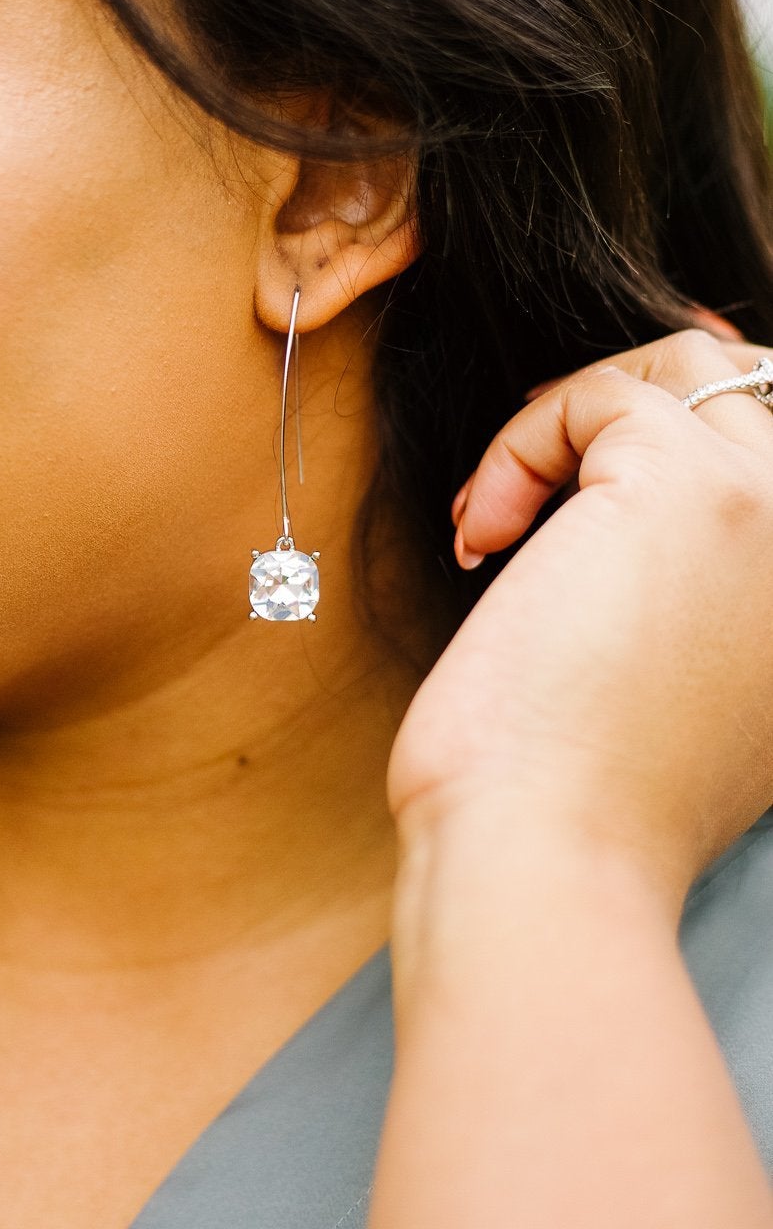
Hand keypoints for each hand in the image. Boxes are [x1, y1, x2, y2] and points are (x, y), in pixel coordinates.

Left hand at [387, 330, 772, 904]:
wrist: (552, 858)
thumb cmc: (586, 801)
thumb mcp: (680, 694)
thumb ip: (699, 599)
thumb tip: (625, 504)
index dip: (686, 427)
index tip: (580, 467)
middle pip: (749, 394)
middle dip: (628, 411)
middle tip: (535, 485)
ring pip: (690, 370)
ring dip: (579, 414)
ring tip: (504, 510)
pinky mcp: (686, 486)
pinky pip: (598, 398)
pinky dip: (520, 444)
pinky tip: (481, 535)